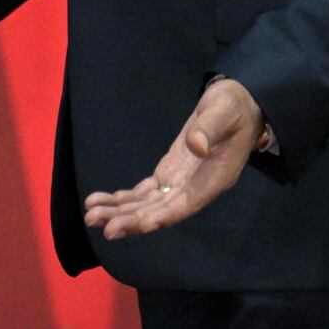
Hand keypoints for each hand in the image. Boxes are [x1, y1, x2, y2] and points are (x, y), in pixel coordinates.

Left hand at [82, 78, 267, 239]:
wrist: (238, 104)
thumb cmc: (234, 107)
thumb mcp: (224, 111)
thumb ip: (209, 128)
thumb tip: (196, 146)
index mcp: (213, 179)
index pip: (184, 205)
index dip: (160, 216)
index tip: (136, 225)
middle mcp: (195, 189)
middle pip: (160, 211)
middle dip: (131, 219)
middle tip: (99, 225)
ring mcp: (181, 183)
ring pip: (148, 205)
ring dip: (121, 212)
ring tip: (91, 216)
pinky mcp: (170, 174)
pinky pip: (145, 192)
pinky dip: (124, 198)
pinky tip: (103, 202)